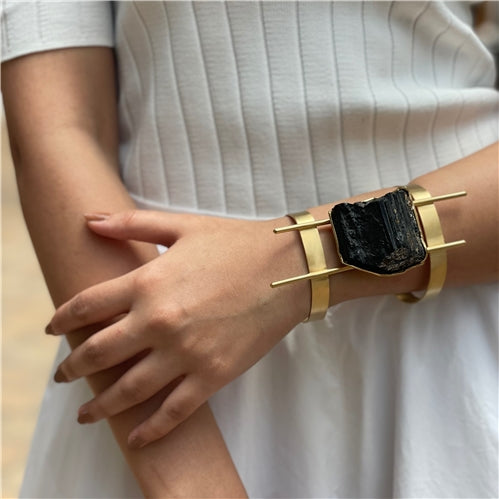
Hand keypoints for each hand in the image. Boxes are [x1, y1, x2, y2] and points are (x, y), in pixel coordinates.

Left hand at [47, 210, 309, 447]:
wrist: (288, 269)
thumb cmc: (236, 243)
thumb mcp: (183, 225)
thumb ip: (132, 223)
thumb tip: (89, 220)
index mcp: (148, 282)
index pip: (87, 305)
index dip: (62, 318)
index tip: (52, 329)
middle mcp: (159, 321)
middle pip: (99, 352)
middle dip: (74, 367)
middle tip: (63, 376)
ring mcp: (186, 352)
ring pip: (130, 389)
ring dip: (101, 406)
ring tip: (85, 415)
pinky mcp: (214, 374)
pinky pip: (174, 411)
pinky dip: (151, 428)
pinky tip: (135, 436)